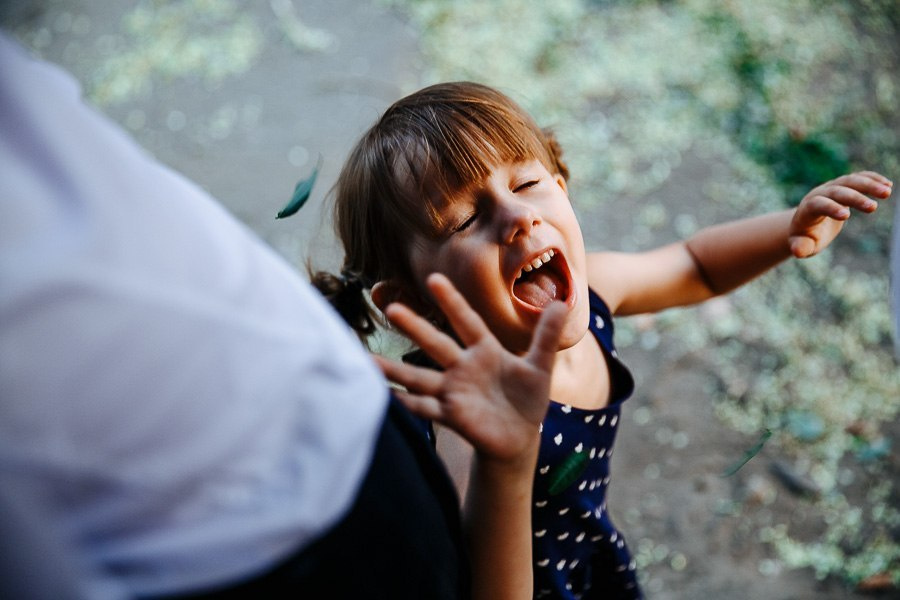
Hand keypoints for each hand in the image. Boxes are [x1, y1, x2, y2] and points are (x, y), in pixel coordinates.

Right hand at [373, 273, 565, 463]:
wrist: (520, 438)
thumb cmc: (528, 399)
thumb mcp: (540, 366)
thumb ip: (546, 335)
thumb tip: (563, 303)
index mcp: (485, 351)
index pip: (467, 321)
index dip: (452, 302)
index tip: (435, 278)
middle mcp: (463, 367)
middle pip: (436, 344)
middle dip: (415, 327)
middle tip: (390, 307)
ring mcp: (454, 391)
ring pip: (419, 377)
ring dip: (394, 369)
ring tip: (366, 361)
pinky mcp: (452, 415)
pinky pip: (425, 408)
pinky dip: (406, 404)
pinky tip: (385, 398)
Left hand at [789, 171, 891, 257]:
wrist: (806, 222)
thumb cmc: (805, 237)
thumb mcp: (801, 244)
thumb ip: (800, 247)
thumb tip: (797, 251)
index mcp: (808, 209)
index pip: (818, 204)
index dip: (830, 208)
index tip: (847, 216)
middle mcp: (819, 194)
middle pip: (837, 191)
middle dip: (854, 198)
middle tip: (873, 207)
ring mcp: (832, 187)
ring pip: (850, 181)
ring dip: (868, 184)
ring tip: (887, 192)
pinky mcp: (843, 185)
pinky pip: (858, 178)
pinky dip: (872, 179)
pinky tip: (887, 185)